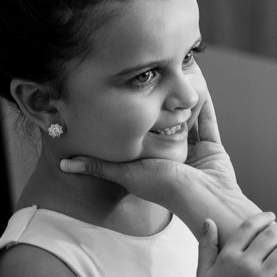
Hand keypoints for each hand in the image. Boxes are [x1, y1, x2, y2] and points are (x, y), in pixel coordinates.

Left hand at [60, 95, 260, 237]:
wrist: (204, 199)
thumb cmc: (164, 188)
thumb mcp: (126, 174)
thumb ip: (98, 167)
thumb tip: (64, 163)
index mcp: (151, 162)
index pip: (141, 135)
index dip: (136, 116)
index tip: (127, 94)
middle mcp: (172, 156)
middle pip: (165, 124)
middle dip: (161, 105)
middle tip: (154, 81)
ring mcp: (194, 151)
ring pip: (187, 119)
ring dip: (183, 100)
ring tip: (176, 78)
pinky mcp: (212, 146)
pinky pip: (208, 120)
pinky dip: (204, 104)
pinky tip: (198, 85)